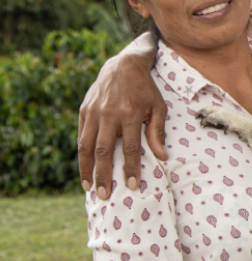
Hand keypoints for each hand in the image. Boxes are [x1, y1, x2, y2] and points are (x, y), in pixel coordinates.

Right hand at [78, 38, 165, 198]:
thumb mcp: (158, 107)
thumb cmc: (145, 89)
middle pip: (104, 151)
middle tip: (104, 195)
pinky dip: (82, 154)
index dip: (130, 168)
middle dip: (103, 175)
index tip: (131, 185)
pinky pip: (81, 136)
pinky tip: (84, 168)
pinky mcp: (84, 111)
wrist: (124, 65)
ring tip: (89, 188)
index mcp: (130, 114)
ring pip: (86, 146)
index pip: (129, 148)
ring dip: (86, 169)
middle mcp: (109, 114)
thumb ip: (157, 132)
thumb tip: (162, 156)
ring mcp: (93, 112)